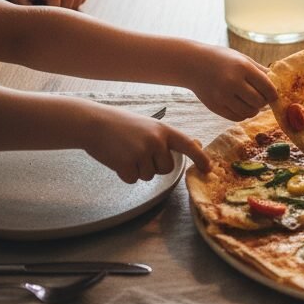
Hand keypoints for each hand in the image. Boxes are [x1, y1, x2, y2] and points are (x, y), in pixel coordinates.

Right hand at [81, 103, 208, 181]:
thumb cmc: (123, 125)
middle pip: (167, 168)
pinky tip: (117, 159)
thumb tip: (195, 145)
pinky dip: (125, 174)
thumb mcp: (150, 126)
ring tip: (126, 152)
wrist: (95, 123)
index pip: (188, 145)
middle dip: (155, 166)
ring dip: (138, 170)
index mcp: (164, 130)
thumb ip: (168, 138)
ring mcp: (142, 153)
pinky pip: (133, 180)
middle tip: (138, 151)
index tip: (208, 169)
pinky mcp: (126, 164)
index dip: (200, 158)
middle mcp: (157, 141)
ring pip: (149, 176)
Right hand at [185, 45, 278, 119]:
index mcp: (243, 68)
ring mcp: (222, 96)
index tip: (274, 95)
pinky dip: (243, 114)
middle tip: (262, 98)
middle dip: (263, 102)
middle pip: (259, 101)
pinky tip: (241, 106)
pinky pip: (236, 117)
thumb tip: (278, 82)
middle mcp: (232, 82)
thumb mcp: (242, 58)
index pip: (267, 87)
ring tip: (251, 102)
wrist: (193, 64)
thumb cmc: (222, 59)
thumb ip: (260, 70)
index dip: (274, 94)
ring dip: (254, 109)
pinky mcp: (215, 106)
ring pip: (249, 112)